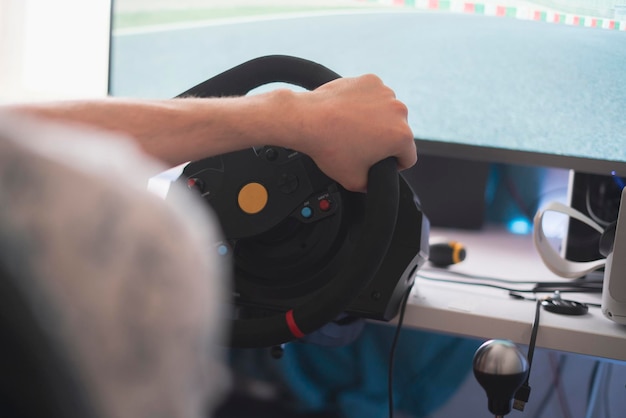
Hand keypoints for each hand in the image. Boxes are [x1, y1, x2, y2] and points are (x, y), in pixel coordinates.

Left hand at [292, 74, 416, 191]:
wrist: (308, 120)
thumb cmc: (330, 148)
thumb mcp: (354, 181)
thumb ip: (372, 185)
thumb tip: (373, 183)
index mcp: (401, 136)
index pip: (408, 157)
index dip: (394, 165)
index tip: (379, 162)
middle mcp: (399, 111)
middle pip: (399, 132)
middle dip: (383, 140)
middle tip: (360, 146)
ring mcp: (385, 92)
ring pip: (387, 113)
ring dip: (376, 120)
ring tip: (352, 128)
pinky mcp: (370, 81)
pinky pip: (374, 96)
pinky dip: (365, 103)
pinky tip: (349, 113)